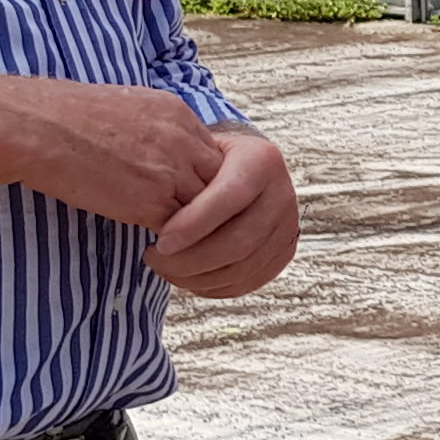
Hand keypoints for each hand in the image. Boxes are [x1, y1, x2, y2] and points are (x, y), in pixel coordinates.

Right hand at [0, 75, 232, 230]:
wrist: (36, 127)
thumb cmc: (66, 118)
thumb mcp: (127, 107)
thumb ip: (156, 130)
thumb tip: (162, 153)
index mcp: (178, 113)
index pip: (212, 154)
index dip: (200, 177)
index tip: (186, 194)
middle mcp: (182, 140)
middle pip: (218, 182)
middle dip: (206, 204)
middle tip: (194, 226)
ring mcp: (170, 171)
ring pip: (203, 210)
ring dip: (191, 226)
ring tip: (176, 241)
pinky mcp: (151, 202)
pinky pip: (180, 230)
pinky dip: (173, 241)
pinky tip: (157, 247)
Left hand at [147, 126, 298, 297]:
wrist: (242, 169)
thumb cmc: (209, 161)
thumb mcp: (197, 152)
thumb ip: (184, 176)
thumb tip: (153, 208)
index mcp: (262, 161)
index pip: (230, 197)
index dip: (194, 225)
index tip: (161, 242)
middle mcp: (282, 194)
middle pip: (239, 241)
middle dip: (191, 259)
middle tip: (154, 258)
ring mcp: (287, 227)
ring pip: (242, 267)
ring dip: (197, 277)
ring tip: (165, 269)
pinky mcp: (283, 253)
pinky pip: (248, 281)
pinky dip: (213, 287)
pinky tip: (187, 277)